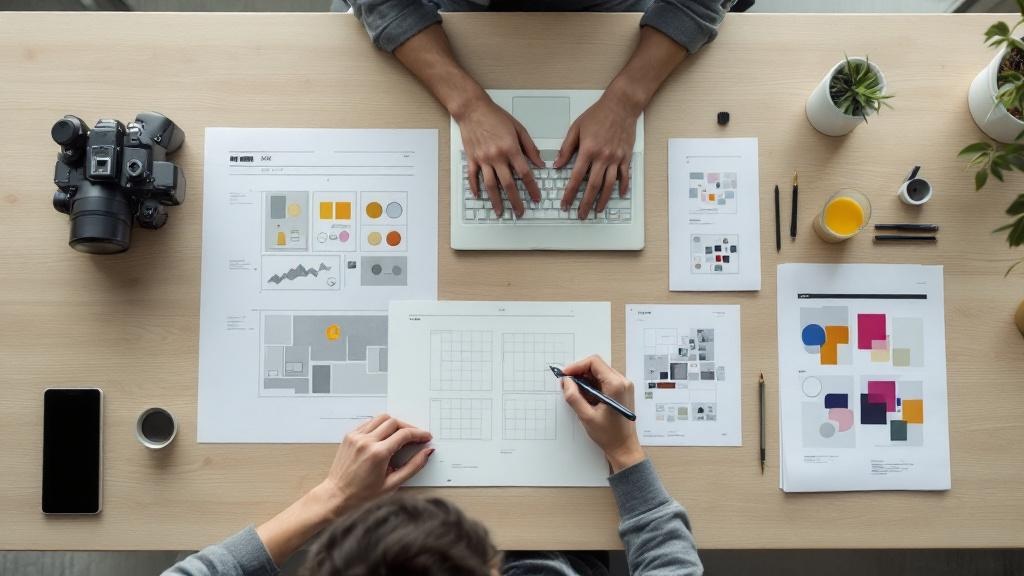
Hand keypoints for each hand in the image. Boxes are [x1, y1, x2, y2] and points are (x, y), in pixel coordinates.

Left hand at [255, 415, 432, 566]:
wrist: (337, 495)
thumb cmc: (362, 495)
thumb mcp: (393, 484)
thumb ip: (413, 466)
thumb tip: (427, 452)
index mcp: (378, 454)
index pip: (404, 434)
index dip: (419, 434)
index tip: (425, 437)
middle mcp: (366, 441)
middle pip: (394, 422)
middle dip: (408, 427)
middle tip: (415, 436)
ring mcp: (356, 437)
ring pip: (381, 418)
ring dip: (394, 423)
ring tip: (400, 435)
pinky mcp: (350, 436)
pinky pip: (369, 422)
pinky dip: (380, 426)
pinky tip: (384, 436)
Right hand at [457, 95, 543, 217]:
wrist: (473, 109)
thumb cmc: (495, 116)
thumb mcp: (518, 128)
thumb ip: (530, 148)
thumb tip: (540, 163)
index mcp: (510, 149)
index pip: (525, 173)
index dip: (532, 188)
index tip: (536, 198)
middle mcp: (496, 156)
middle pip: (508, 184)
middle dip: (515, 201)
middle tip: (520, 212)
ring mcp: (482, 159)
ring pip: (491, 185)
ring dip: (496, 201)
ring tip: (500, 211)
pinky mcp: (471, 158)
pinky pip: (473, 177)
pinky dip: (475, 187)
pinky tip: (479, 196)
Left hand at [555, 92, 637, 219]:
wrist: (621, 105)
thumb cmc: (598, 114)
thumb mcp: (576, 128)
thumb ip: (566, 148)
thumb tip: (557, 165)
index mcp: (588, 150)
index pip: (576, 178)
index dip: (570, 193)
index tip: (565, 203)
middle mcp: (603, 157)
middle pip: (593, 186)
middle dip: (585, 203)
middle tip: (581, 214)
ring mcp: (616, 158)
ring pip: (609, 185)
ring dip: (603, 200)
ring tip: (597, 210)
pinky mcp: (626, 157)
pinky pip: (625, 175)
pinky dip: (622, 186)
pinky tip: (619, 194)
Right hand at [560, 355, 644, 472]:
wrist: (624, 447)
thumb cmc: (609, 435)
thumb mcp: (586, 416)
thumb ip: (574, 397)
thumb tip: (566, 381)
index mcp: (616, 385)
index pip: (594, 363)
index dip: (577, 366)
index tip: (565, 375)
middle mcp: (623, 382)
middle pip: (597, 366)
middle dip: (580, 373)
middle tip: (567, 385)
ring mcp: (624, 386)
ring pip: (600, 373)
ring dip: (586, 381)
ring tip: (577, 395)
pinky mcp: (622, 391)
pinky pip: (604, 381)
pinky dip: (593, 386)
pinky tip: (587, 399)